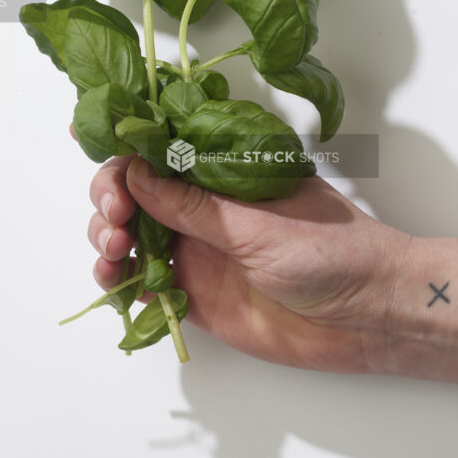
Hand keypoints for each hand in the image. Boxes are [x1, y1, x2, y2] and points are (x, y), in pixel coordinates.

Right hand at [85, 155, 414, 372]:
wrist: (371, 317)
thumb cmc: (334, 253)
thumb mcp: (259, 226)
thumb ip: (194, 207)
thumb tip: (136, 174)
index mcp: (226, 173)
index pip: (161, 149)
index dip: (123, 145)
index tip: (85, 140)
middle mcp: (207, 209)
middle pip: (136, 194)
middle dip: (111, 198)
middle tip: (117, 218)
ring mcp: (201, 253)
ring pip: (134, 239)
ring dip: (109, 239)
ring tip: (113, 251)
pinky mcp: (199, 297)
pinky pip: (148, 286)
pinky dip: (123, 282)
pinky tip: (118, 281)